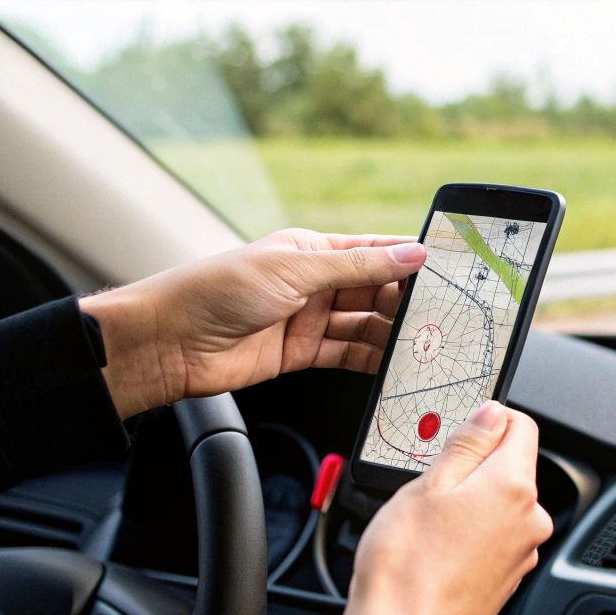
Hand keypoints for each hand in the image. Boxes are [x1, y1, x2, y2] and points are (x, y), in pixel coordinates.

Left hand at [79, 229, 426, 417]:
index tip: (447, 270)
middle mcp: (313, 283)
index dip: (410, 260)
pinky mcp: (301, 353)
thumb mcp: (294, 270)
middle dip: (408, 302)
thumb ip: (357, 268)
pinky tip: (394, 364)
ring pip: (366, 325)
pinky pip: (348, 354)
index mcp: (312, 250)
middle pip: (376, 291)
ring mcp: (308, 319)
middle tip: (444, 314)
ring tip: (425, 343)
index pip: (375, 251)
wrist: (167, 342)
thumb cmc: (216, 291)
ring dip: (394, 334)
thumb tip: (411, 256)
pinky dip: (371, 360)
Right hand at [323, 401, 552, 614]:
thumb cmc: (405, 570)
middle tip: (428, 482)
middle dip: (473, 466)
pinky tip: (433, 549)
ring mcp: (520, 554)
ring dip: (468, 503)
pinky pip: (492, 539)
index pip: (521, 426)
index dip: (489, 420)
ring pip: (498, 505)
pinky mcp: (505, 581)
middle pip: (510, 467)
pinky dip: (468, 534)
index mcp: (515, 489)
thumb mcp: (426, 487)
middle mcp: (529, 522)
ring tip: (424, 523)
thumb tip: (493, 412)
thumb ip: (467, 444)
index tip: (459, 429)